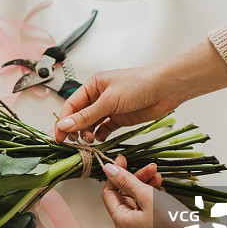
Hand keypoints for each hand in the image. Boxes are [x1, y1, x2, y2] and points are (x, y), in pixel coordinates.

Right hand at [55, 66, 176, 142]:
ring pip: (91, 124)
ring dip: (87, 133)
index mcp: (93, 85)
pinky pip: (104, 128)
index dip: (64, 121)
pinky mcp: (120, 118)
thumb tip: (65, 125)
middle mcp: (99, 96)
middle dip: (75, 129)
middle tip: (74, 142)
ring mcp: (110, 108)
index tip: (59, 136)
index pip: (72, 105)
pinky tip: (100, 139)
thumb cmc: (140, 84)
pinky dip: (100, 135)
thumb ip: (86, 116)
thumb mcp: (109, 101)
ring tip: (89, 140)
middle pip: (80, 116)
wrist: (167, 88)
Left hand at [101, 155, 190, 227]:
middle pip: (126, 197)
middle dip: (137, 179)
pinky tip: (162, 190)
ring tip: (159, 177)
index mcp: (122, 222)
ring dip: (147, 186)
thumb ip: (126, 181)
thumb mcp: (147, 195)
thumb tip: (108, 169)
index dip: (115, 175)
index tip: (122, 160)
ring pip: (139, 202)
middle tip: (150, 168)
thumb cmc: (172, 221)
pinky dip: (154, 198)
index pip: (109, 193)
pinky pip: (149, 210)